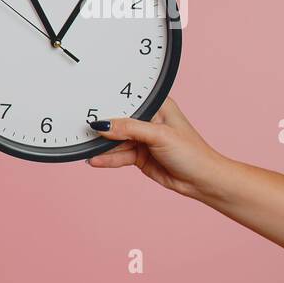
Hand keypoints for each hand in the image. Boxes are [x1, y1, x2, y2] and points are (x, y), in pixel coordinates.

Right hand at [86, 96, 232, 200]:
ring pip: (116, 140)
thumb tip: (104, 125)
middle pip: (118, 121)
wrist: (201, 181)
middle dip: (102, 126)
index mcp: (158, 106)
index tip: (91, 107)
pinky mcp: (138, 155)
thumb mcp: (159, 135)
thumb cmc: (192, 153)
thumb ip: (129, 128)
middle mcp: (148, 121)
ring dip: (102, 146)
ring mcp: (142, 139)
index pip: (128, 100)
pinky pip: (117, 155)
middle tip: (82, 129)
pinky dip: (106, 158)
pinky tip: (95, 160)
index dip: (110, 103)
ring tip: (85, 148)